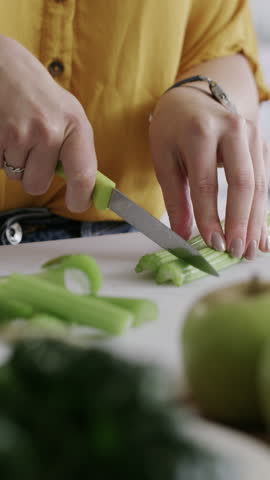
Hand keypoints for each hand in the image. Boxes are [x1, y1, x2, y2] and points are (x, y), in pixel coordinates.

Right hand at [0, 35, 96, 211]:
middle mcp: (48, 131)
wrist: (4, 66)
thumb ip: (77, 151)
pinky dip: (0, 154)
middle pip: (38, 185)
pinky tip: (5, 131)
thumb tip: (88, 189)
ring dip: (15, 162)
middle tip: (32, 151)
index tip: (78, 205)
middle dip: (33, 175)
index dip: (81, 197)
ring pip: (16, 176)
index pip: (83, 174)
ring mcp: (18, 133)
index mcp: (74, 125)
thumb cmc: (39, 93)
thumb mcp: (68, 114)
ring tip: (17, 133)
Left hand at [149, 86, 269, 259]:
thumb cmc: (174, 131)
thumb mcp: (164, 160)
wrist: (193, 100)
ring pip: (259, 185)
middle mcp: (232, 129)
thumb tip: (181, 236)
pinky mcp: (262, 145)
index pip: (206, 182)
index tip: (212, 244)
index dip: (210, 217)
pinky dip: (262, 212)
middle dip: (240, 222)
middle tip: (236, 252)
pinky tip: (260, 235)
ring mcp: (252, 135)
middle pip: (243, 183)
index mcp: (200, 132)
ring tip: (249, 250)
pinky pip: (265, 182)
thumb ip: (174, 199)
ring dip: (255, 222)